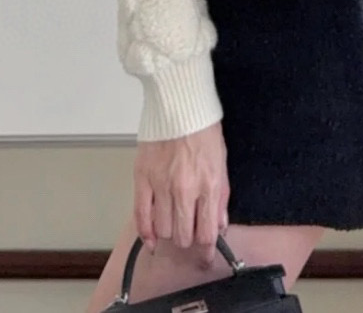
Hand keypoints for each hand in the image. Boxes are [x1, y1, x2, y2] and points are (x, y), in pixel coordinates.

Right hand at [133, 120, 229, 269]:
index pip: (206, 233)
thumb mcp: (222, 161)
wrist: (178, 105)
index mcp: (208, 185)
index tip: (204, 258)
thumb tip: (220, 225)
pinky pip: (140, 215)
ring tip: (172, 223)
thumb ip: (221, 196)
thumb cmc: (203, 129)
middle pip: (183, 236)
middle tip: (187, 233)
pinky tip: (151, 239)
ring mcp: (161, 185)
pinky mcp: (142, 178)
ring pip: (162, 229)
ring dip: (168, 232)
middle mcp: (185, 190)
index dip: (205, 251)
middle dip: (187, 239)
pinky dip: (145, 232)